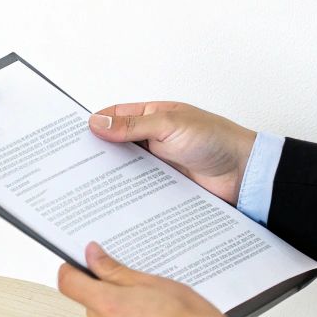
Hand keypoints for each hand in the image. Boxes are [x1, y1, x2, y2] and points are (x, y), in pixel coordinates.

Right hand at [88, 101, 255, 205]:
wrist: (246, 173)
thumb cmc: (217, 139)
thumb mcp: (171, 125)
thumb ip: (133, 126)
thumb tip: (98, 123)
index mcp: (150, 116)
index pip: (112, 117)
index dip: (92, 125)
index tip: (70, 137)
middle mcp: (151, 139)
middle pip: (114, 146)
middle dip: (96, 154)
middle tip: (74, 167)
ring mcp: (157, 163)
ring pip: (124, 170)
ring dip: (112, 177)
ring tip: (89, 187)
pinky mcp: (164, 186)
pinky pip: (140, 190)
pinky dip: (129, 194)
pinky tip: (116, 201)